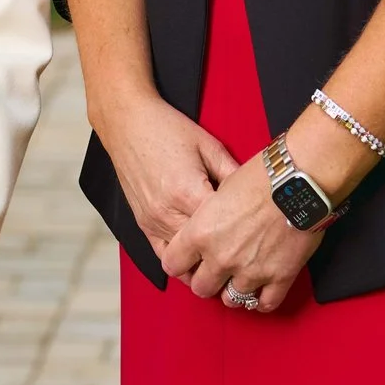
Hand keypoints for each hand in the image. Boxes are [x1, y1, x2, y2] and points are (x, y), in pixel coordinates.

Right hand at [92, 88, 239, 251]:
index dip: (243, 232)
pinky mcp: (143, 224)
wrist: (127, 122)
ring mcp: (153, 221)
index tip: (256, 234)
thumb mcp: (208, 145)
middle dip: (225, 253)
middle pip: (204, 250)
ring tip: (224, 260)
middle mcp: (168, 212)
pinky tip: (196, 258)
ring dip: (203, 262)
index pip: (223, 228)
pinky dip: (181, 261)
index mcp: (188, 192)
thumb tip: (255, 193)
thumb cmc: (167, 129)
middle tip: (246, 254)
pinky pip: (163, 255)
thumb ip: (233, 173)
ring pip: (184, 260)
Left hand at [155, 153, 322, 312]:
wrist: (297, 180)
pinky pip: (266, 303)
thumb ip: (209, 217)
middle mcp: (221, 258)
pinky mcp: (279, 277)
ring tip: (240, 280)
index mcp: (200, 233)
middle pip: (201, 288)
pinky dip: (263, 300)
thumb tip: (210, 224)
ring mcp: (250, 271)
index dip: (180, 262)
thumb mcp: (220, 190)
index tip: (188, 259)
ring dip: (234, 291)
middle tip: (216, 272)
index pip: (172, 264)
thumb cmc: (259, 176)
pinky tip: (263, 291)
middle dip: (207, 281)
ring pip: (232, 300)